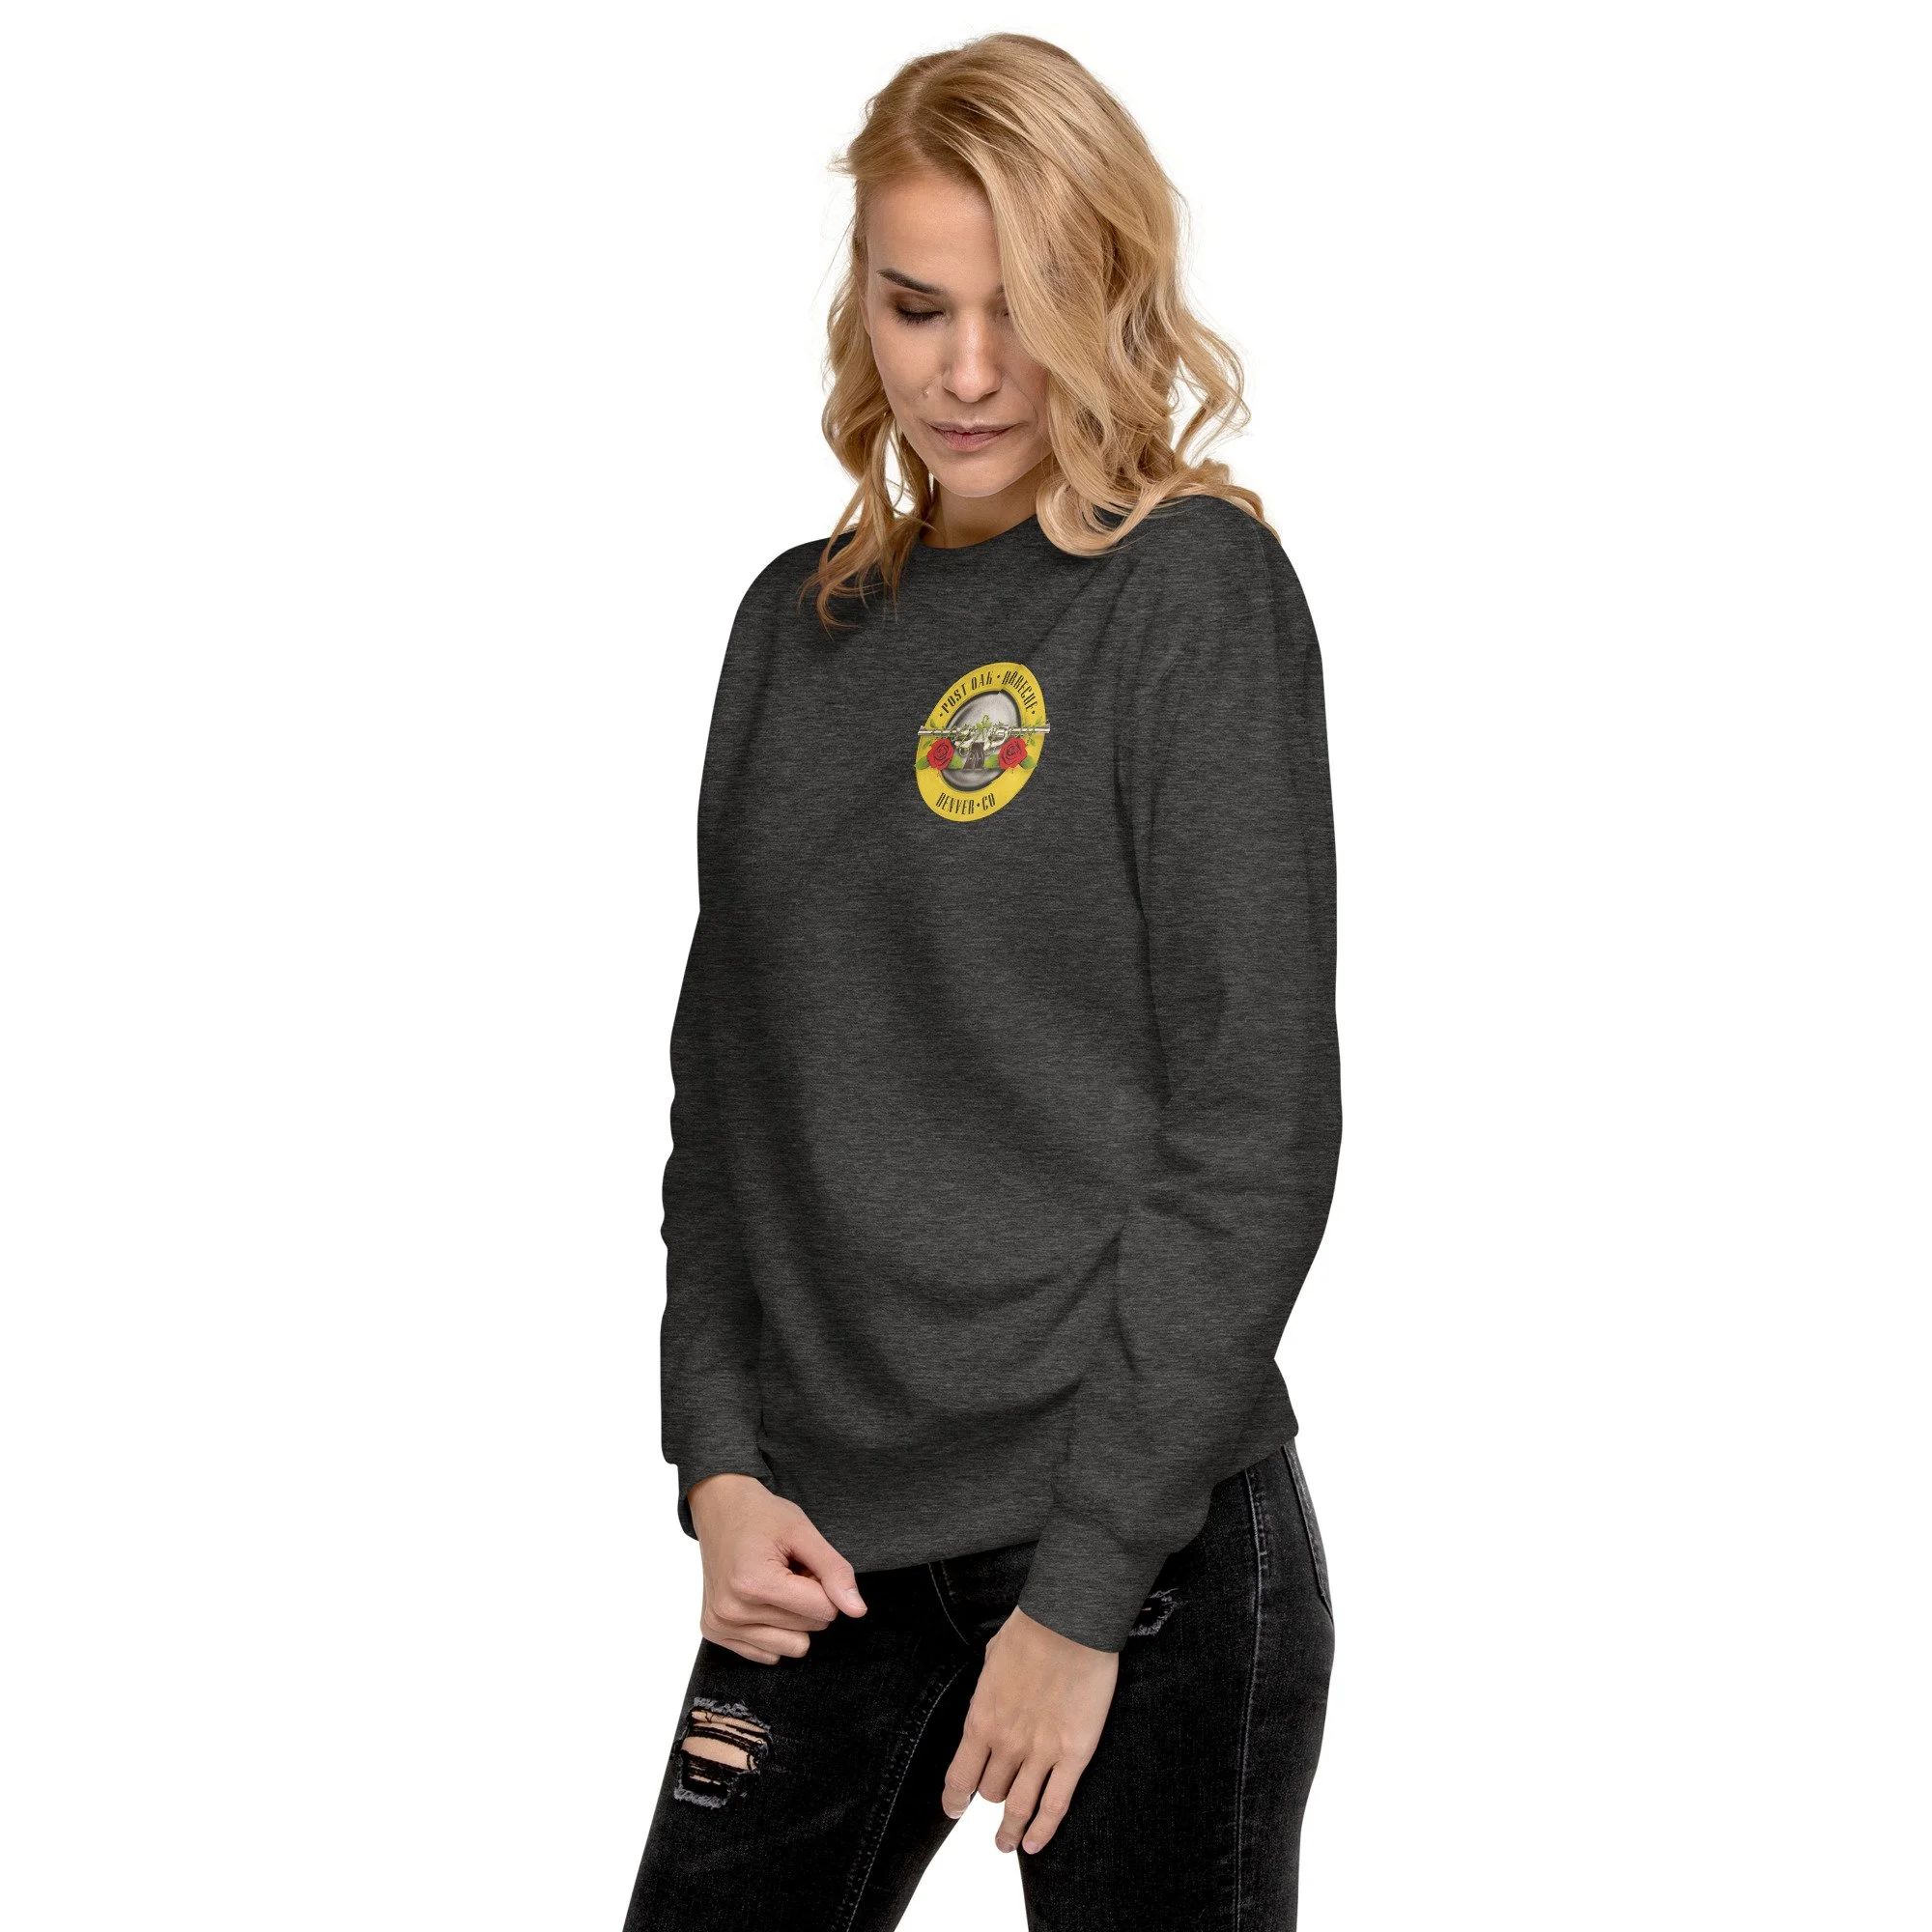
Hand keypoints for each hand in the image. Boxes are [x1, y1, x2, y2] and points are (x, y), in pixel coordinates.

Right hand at [686, 1473, 867, 1663]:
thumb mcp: (804, 1531)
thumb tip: (857, 1611)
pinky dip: (774, 1629)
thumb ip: (834, 1570)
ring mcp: (721, 1626)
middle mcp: (732, 1611)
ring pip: (793, 1647)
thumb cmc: (761, 1516)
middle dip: (809, 1599)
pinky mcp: (716, 1633)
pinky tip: (761, 1600)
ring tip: (776, 1585)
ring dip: (793, 1617)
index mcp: (753, 1583)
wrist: (720, 1509)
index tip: (806, 1563)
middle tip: (789, 1570)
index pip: (823, 1610)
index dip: (825, 1584)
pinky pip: (769, 1655)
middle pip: (810, 1629)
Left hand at [940, 1606, 1118, 1853]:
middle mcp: (1006, 1744)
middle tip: (996, 1804)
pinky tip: (1034, 1844)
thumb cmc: (1031, 1631)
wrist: (1070, 1623)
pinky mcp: (1074, 1755)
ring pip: (1020, 1808)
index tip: (954, 1810)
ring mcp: (1041, 1753)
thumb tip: (987, 1707)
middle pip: (992, 1792)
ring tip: (1008, 1843)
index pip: (959, 1778)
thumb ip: (986, 1694)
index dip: (954, 1800)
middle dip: (992, 1797)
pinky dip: (1043, 1831)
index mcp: (981, 1719)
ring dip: (1011, 1832)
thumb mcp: (991, 1661)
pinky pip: (1055, 1805)